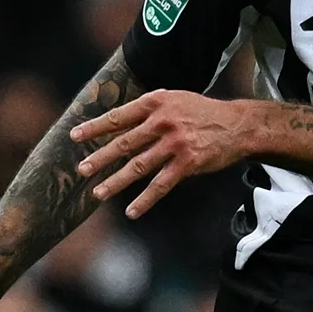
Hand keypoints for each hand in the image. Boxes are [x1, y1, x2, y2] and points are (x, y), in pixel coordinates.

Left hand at [72, 90, 251, 218]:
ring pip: (138, 166)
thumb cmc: (201, 112)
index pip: (118, 117)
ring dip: (116, 181)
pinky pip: (160, 185)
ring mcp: (175, 143)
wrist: (238, 124)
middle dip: (100, 158)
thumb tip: (117, 124)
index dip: (95, 127)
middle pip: (124, 143)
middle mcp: (163, 121)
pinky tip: (131, 211)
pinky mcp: (187, 163)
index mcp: (156, 103)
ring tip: (98, 193)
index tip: (74, 136)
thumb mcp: (174, 100)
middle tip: (82, 170)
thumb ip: (148, 110)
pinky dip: (144, 200)